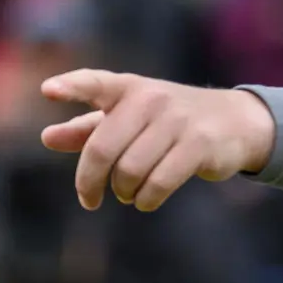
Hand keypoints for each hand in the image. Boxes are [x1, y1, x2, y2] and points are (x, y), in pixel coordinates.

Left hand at [40, 69, 275, 211]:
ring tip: (129, 194)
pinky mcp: (199, 144)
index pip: (96, 82)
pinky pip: (158, 183)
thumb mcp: (130, 118)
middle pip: (102, 149)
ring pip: (129, 171)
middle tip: (90, 199)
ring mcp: (177, 120)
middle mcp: (151, 99)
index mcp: (129, 88)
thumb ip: (89, 127)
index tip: (47, 91)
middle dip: (89, 182)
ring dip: (124, 192)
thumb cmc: (170, 121)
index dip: (72, 86)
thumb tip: (48, 138)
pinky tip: (146, 200)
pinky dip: (146, 200)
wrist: (235, 121)